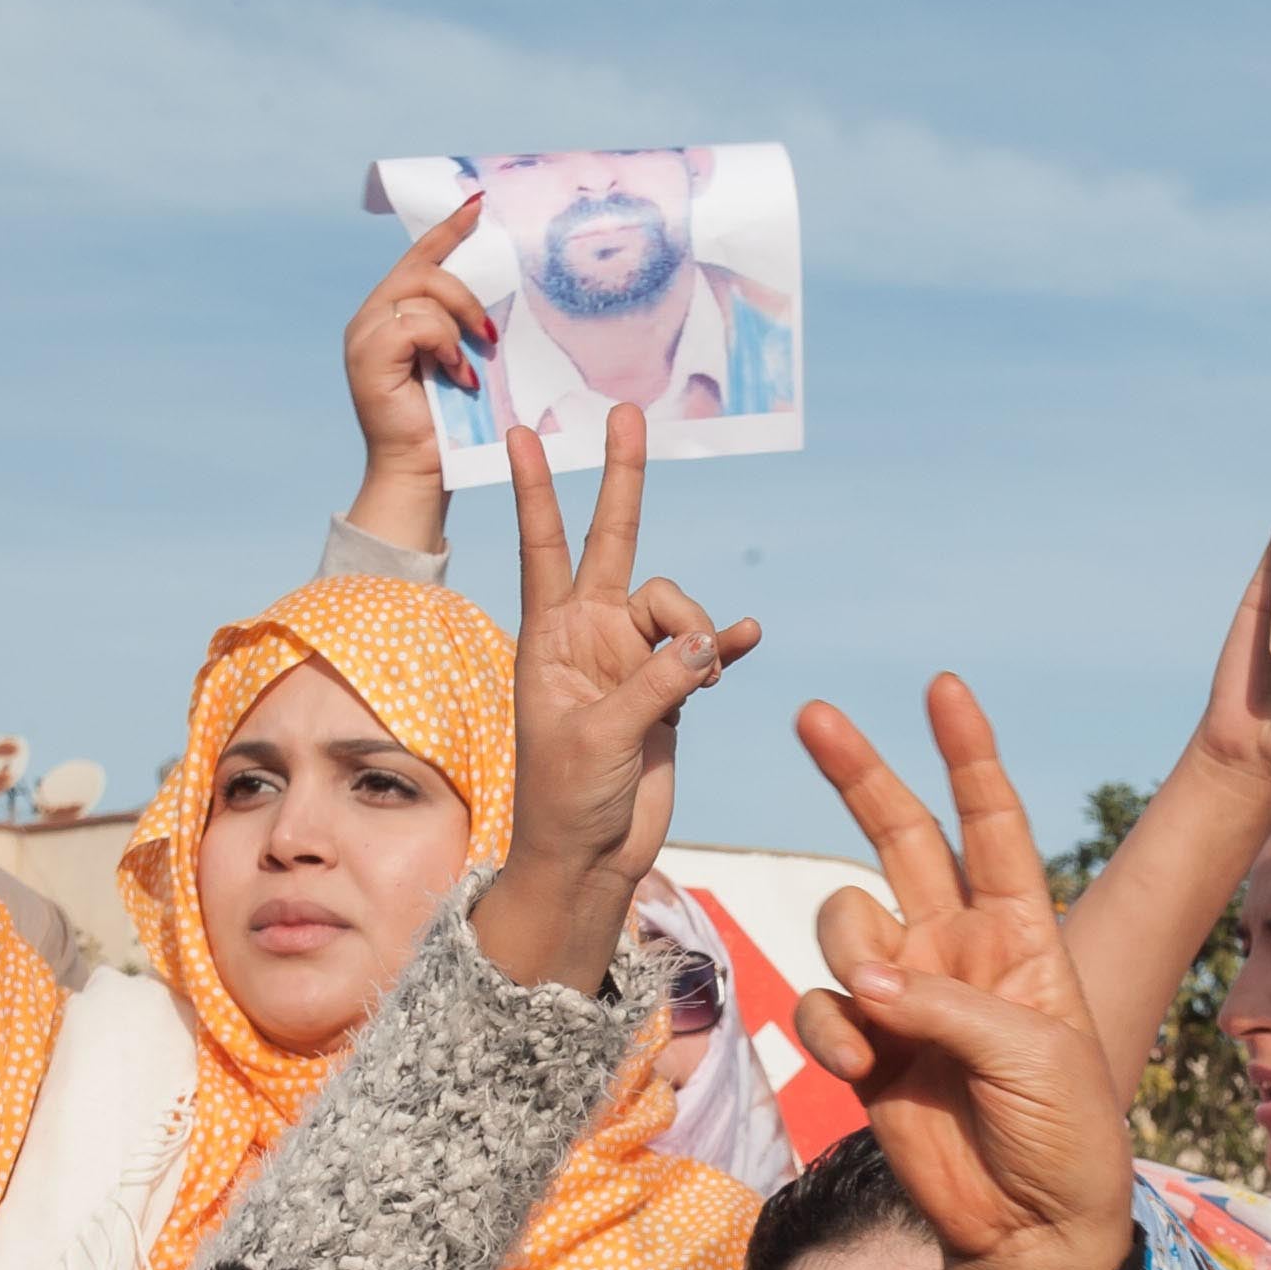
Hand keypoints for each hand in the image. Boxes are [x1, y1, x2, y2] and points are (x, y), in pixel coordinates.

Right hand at [341, 196, 490, 553]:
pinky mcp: (368, 355)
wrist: (420, 472)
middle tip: (489, 336)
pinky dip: (443, 346)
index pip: (419, 256)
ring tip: (470, 367)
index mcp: (391, 313)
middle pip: (422, 268)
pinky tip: (457, 378)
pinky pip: (416, 323)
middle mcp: (370, 317)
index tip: (477, 206)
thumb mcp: (460, 362)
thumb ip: (460, 326)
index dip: (447, 229)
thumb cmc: (447, 424)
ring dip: (457, 327)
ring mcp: (364, 335)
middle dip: (464, 295)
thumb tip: (496, 300)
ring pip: (421, 294)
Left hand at [468, 406, 760, 993]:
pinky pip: (708, 649)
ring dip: (696, 631)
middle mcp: (590, 635)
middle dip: (621, 479)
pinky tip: (746, 639)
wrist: (590, 856)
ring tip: (698, 680)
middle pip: (614, 541)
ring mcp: (631, 660)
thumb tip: (706, 642)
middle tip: (627, 413)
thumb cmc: (566, 799)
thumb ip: (653, 683)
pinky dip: (726, 644)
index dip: (539, 490)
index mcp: (551, 637)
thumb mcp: (600, 736)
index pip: (544, 546)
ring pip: (678, 608)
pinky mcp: (669, 691)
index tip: (524, 431)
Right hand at [793, 677, 1133, 1269]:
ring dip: (852, 952)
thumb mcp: (1035, 1052)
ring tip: (884, 1015)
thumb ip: (946, 1002)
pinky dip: (831, 1030)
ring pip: (846, 923)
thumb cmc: (1065, 1134)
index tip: (944, 689)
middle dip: (860, 773)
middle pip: (901, 837)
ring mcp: (907, 996)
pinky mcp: (864, 1050)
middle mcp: (960, 948)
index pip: (992, 823)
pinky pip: (821, 1007)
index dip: (968, 756)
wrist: (1030, 1231)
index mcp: (1024, 932)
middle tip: (813, 712)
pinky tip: (861, 1067)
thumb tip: (861, 981)